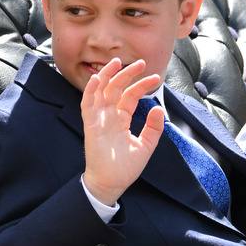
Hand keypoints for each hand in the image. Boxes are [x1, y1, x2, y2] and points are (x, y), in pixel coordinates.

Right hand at [81, 58, 164, 205]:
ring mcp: (98, 119)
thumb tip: (158, 109)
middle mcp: (109, 116)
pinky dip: (90, 91)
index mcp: (120, 119)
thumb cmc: (125, 168)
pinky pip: (87, 105)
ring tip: (117, 62)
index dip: (141, 85)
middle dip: (127, 74)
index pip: (130, 96)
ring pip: (100, 91)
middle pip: (116, 88)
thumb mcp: (146, 146)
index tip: (155, 78)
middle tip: (140, 63)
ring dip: (107, 75)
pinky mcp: (90, 126)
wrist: (112, 184)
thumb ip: (153, 128)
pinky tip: (97, 79)